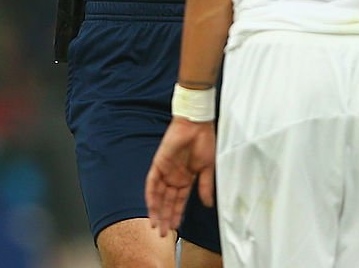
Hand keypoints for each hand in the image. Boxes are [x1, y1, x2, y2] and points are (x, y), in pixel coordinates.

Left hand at [145, 118, 215, 237]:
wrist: (196, 124)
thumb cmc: (205, 142)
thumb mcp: (207, 167)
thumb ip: (205, 186)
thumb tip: (208, 204)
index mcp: (187, 178)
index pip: (179, 201)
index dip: (177, 214)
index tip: (175, 229)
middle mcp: (175, 177)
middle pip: (167, 201)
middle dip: (165, 217)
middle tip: (163, 234)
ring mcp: (166, 171)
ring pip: (158, 195)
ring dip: (157, 210)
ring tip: (156, 225)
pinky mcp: (158, 164)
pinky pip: (152, 182)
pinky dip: (151, 195)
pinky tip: (151, 207)